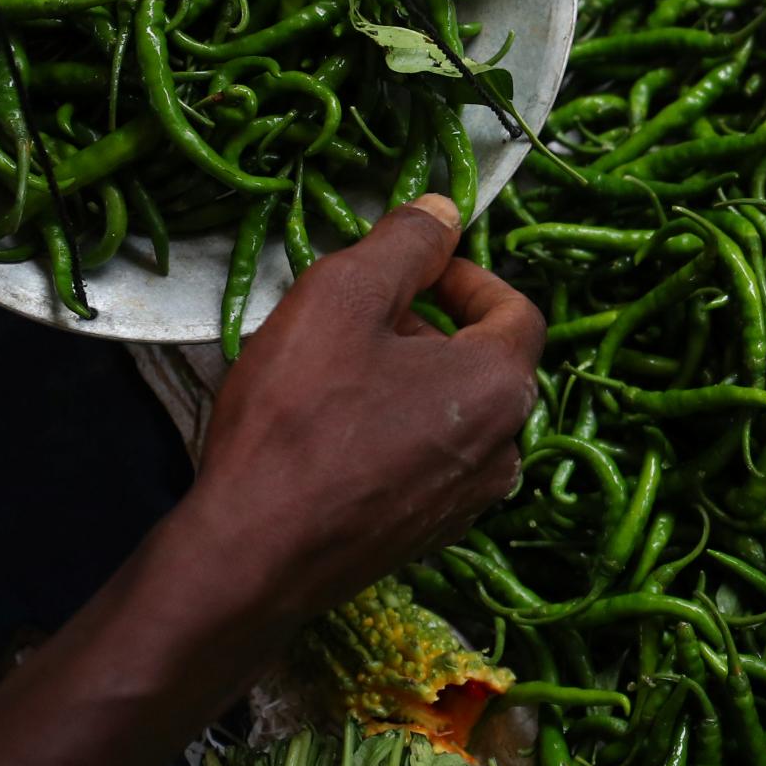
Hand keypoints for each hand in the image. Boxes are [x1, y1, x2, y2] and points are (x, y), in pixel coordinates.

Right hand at [179, 195, 545, 620]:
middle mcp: (505, 448)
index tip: (411, 269)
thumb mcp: (342, 297)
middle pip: (482, 360)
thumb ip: (403, 244)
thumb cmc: (298, 417)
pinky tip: (332, 434)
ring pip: (453, 413)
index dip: (464, 276)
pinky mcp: (427, 535)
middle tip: (354, 319)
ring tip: (335, 375)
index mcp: (502, 385)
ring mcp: (468, 501)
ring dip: (407, 381)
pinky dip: (395, 433)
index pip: (514, 307)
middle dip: (426, 328)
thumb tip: (444, 211)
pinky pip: (427, 461)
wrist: (251, 554)